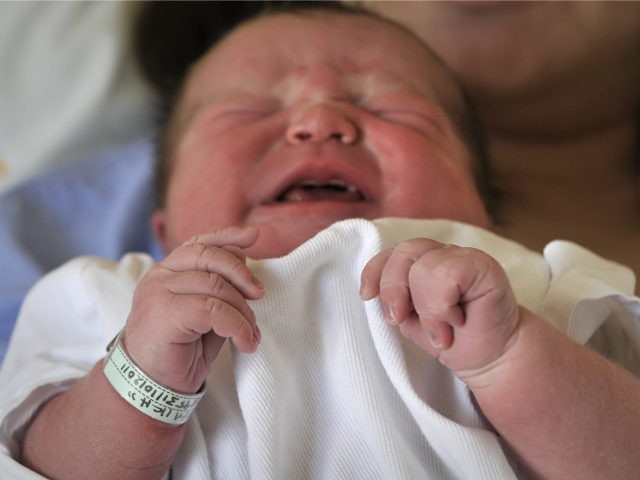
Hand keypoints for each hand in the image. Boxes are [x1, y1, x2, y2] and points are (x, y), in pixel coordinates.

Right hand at [122, 226, 264, 393]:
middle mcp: (159, 276)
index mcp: (168, 272)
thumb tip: (246, 262)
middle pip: (209, 256)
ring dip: (243, 311)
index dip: (228, 237)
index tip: (254, 236)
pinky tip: (245, 342)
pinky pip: (213, 309)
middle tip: (259, 296)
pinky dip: (237, 326)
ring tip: (251, 334)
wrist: (151, 387)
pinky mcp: (164, 312)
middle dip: (241, 274)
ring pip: (215, 285)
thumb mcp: (207, 315)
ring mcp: (158, 292)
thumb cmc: (180, 352)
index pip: (200, 244)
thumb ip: (221, 290)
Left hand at [360, 238, 519, 374]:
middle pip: (404, 252)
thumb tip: (372, 290)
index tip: (367, 296)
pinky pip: (449, 273)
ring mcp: (463, 256)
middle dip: (393, 288)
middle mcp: (441, 254)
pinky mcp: (483, 266)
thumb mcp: (411, 320)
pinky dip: (443, 304)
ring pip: (424, 267)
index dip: (374, 271)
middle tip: (399, 319)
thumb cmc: (451, 339)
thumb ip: (395, 299)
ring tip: (439, 331)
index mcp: (421, 262)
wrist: (490, 358)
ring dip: (426, 308)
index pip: (391, 252)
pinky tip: (455, 321)